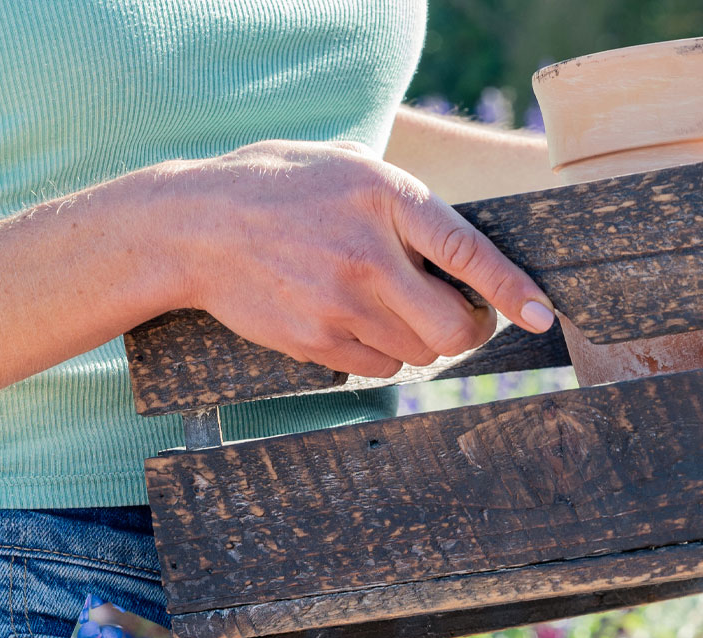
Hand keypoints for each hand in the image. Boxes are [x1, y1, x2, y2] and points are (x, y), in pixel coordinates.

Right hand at [161, 140, 556, 378]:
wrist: (196, 231)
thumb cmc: (278, 189)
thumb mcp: (349, 170)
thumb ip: (405, 206)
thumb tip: (459, 260)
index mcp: (385, 199)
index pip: (469, 254)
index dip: (511, 290)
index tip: (541, 314)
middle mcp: (367, 258)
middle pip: (451, 329)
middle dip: (465, 330)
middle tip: (459, 317)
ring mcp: (338, 306)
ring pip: (416, 355)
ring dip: (419, 342)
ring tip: (388, 309)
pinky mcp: (313, 342)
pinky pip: (375, 369)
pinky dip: (380, 355)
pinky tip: (353, 323)